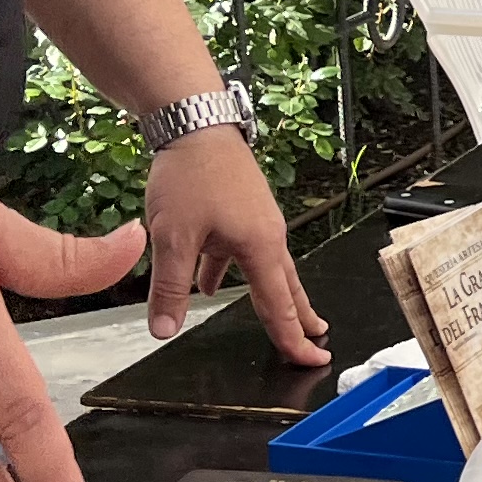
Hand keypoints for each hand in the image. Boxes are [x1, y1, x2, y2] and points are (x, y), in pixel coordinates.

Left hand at [143, 130, 329, 354]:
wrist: (195, 121)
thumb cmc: (191, 174)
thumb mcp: (173, 236)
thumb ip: (170, 288)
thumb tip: (164, 330)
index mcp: (260, 247)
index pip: (279, 307)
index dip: (293, 339)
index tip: (313, 360)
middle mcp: (267, 235)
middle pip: (288, 288)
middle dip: (300, 318)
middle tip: (317, 341)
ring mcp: (256, 220)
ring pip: (268, 269)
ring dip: (274, 295)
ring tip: (281, 316)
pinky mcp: (242, 209)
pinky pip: (243, 250)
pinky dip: (233, 271)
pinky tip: (210, 281)